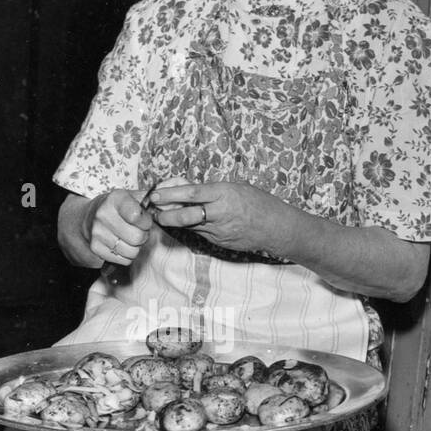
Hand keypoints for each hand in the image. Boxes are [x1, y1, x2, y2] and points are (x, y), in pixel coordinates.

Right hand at [83, 188, 153, 265]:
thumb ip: (146, 200)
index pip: (136, 216)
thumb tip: (161, 208)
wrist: (89, 218)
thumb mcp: (130, 197)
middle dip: (143, 236)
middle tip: (139, 231)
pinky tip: (122, 245)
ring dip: (136, 247)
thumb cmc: (117, 208)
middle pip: (137, 237)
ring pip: (132, 251)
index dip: (146, 222)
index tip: (144, 221)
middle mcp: (103, 215)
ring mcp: (97, 232)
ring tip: (131, 238)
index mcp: (115, 199)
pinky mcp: (95, 248)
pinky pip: (124, 260)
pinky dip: (127, 256)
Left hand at [148, 179, 291, 256]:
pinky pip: (202, 234)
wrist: (276, 227)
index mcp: (224, 194)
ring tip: (164, 217)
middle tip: (154, 212)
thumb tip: (189, 191)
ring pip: (190, 226)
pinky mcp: (220, 242)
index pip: (191, 194)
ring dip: (176, 222)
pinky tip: (188, 224)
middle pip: (186, 215)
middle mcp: (219, 213)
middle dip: (167, 214)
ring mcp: (219, 230)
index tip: (156, 194)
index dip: (171, 194)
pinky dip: (193, 228)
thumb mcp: (236, 188)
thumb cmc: (258, 202)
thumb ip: (213, 191)